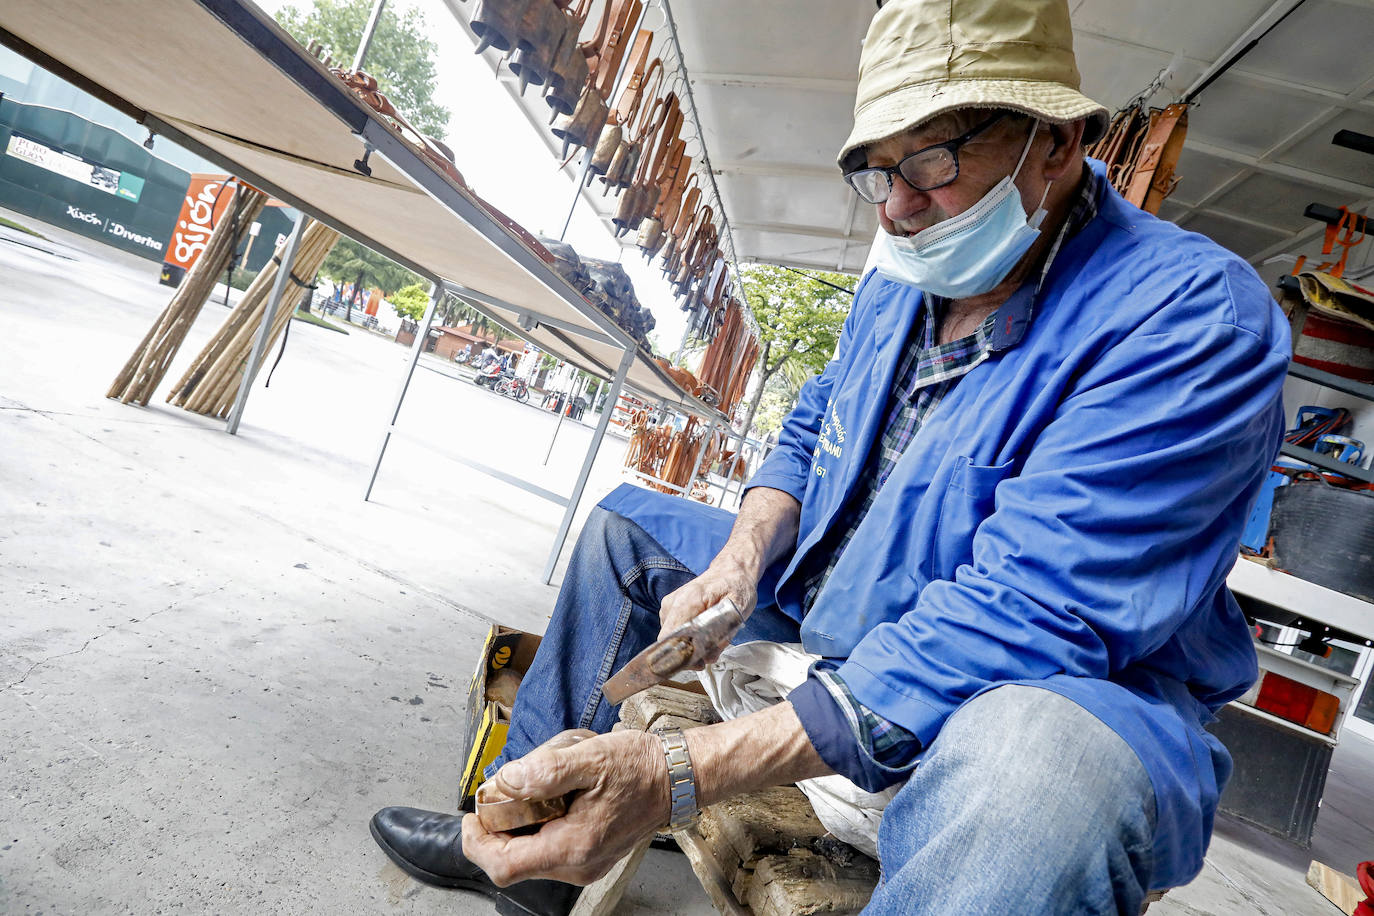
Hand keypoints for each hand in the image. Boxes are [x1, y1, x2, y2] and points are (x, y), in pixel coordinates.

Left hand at [462, 729, 668, 886]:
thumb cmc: (640, 766)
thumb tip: (506, 781)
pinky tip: (552, 798)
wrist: (678, 777)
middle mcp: (578, 865)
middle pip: (514, 862)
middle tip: (501, 793)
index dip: (477, 842)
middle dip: (499, 828)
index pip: (505, 864)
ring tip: (533, 788)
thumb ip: (545, 770)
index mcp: (574, 845)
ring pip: (530, 856)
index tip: (473, 815)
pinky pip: (549, 850)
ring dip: (520, 825)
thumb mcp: (591, 757)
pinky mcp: (590, 856)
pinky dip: (539, 826)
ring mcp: (586, 864)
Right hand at [656, 562, 756, 663]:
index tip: (698, 662)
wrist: (731, 571)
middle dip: (690, 654)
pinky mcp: (671, 610)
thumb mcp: (738, 609)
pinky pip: (675, 633)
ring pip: (672, 639)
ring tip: (713, 639)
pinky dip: (690, 638)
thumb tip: (707, 656)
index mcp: (688, 601)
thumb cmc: (736, 586)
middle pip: (668, 642)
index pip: (668, 638)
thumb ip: (721, 633)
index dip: (680, 656)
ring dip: (691, 647)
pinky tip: (705, 633)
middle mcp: (673, 603)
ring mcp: (669, 606)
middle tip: (711, 652)